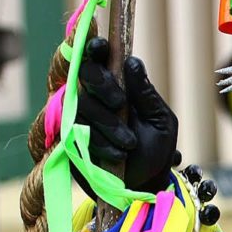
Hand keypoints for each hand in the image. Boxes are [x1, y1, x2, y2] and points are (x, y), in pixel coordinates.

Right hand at [76, 36, 178, 192]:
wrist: (146, 185)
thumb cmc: (156, 150)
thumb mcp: (160, 121)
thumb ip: (146, 93)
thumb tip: (133, 61)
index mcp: (118, 87)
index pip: (99, 59)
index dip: (95, 48)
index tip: (101, 47)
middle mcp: (95, 97)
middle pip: (85, 75)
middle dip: (102, 85)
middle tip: (120, 102)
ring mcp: (80, 117)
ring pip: (81, 105)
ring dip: (107, 123)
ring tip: (129, 143)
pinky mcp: (70, 138)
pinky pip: (76, 132)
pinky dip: (100, 142)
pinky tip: (118, 153)